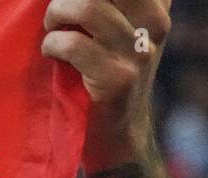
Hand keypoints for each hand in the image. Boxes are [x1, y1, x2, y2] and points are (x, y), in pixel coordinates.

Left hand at [41, 0, 171, 171]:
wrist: (119, 134)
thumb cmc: (107, 74)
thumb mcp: (121, 31)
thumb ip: (110, 6)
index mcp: (157, 7)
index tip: (73, 1)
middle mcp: (155, 24)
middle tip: (57, 10)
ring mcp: (139, 53)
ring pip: (89, 7)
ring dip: (57, 13)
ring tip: (51, 28)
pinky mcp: (118, 79)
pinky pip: (74, 44)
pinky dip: (53, 44)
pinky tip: (50, 52)